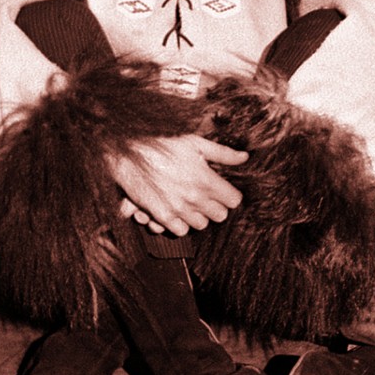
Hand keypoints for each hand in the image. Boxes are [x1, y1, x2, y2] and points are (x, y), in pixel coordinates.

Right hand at [110, 134, 246, 236]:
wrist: (129, 153)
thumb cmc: (163, 144)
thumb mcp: (195, 143)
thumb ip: (223, 153)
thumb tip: (245, 157)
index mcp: (206, 179)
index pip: (234, 201)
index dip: (229, 195)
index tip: (223, 190)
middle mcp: (195, 197)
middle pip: (220, 216)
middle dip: (215, 206)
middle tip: (206, 195)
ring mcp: (178, 208)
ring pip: (201, 225)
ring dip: (198, 215)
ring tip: (190, 202)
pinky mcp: (162, 216)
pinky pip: (181, 231)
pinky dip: (180, 224)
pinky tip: (176, 211)